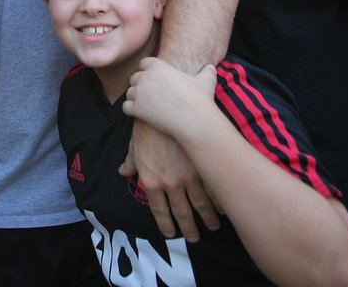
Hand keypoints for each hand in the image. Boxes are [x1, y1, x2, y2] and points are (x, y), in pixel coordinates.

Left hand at [119, 117, 219, 240]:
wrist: (166, 110)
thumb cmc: (147, 127)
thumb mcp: (134, 146)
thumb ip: (131, 163)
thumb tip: (123, 172)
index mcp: (152, 181)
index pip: (159, 211)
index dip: (165, 224)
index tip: (171, 233)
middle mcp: (171, 184)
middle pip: (182, 213)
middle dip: (189, 228)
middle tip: (194, 237)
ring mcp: (190, 177)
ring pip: (202, 206)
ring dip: (208, 219)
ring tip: (213, 226)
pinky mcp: (204, 167)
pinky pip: (214, 191)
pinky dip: (220, 202)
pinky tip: (224, 209)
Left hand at [123, 58, 216, 139]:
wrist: (194, 119)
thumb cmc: (200, 99)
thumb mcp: (206, 80)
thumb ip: (207, 71)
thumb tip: (211, 67)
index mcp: (158, 66)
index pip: (144, 63)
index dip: (147, 70)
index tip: (152, 77)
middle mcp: (145, 77)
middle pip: (134, 77)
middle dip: (140, 84)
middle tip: (149, 93)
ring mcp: (139, 93)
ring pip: (129, 92)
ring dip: (135, 97)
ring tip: (145, 104)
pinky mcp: (136, 109)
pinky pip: (125, 107)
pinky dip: (130, 110)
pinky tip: (138, 113)